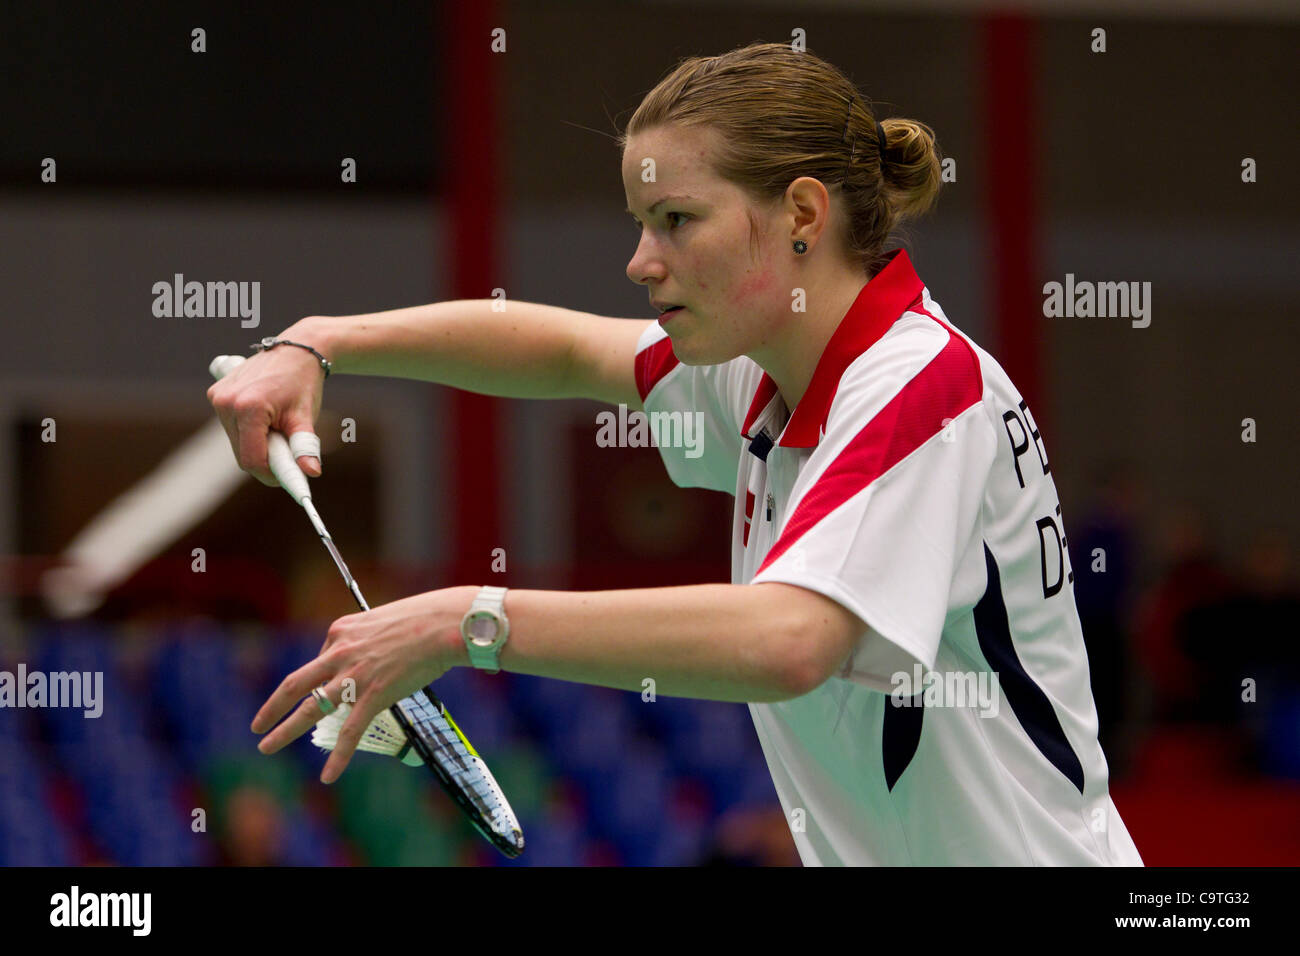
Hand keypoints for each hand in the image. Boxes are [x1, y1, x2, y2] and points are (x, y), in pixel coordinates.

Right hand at [206, 318, 328, 484]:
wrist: (297, 350)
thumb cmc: (303, 382)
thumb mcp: (305, 416)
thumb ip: (305, 447)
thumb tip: (312, 472)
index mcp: (248, 407)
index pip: (252, 459)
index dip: (271, 475)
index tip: (290, 481)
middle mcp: (226, 402)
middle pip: (242, 454)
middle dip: (267, 459)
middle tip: (289, 451)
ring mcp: (218, 397)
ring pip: (236, 442)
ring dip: (257, 445)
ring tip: (279, 428)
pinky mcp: (215, 394)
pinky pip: (231, 427)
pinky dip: (248, 431)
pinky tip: (266, 417)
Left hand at [251, 585, 474, 782]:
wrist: (444, 624)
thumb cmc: (422, 618)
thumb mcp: (381, 620)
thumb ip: (365, 640)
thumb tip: (368, 656)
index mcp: (339, 631)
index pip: (319, 660)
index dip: (320, 677)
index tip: (324, 686)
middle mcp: (340, 654)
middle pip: (295, 685)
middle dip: (272, 708)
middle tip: (256, 726)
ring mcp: (354, 677)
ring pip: (312, 709)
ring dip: (285, 731)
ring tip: (266, 747)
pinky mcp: (374, 696)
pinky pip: (350, 732)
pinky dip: (338, 758)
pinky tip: (328, 777)